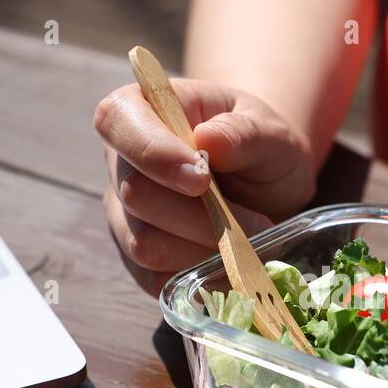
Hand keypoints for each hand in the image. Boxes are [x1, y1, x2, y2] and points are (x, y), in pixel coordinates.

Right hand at [96, 79, 316, 294]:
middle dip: (199, 216)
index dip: (153, 152)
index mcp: (142, 109)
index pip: (117, 120)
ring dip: (204, 249)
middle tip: (257, 222)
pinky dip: (197, 276)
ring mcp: (123, 213)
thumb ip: (244, 134)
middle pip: (134, 194)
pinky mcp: (136, 258)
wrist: (268, 187)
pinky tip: (228, 261)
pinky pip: (153, 277)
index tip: (201, 177)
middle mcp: (121, 162)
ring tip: (249, 241)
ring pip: (143, 243)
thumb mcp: (270, 132)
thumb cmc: (261, 148)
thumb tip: (209, 140)